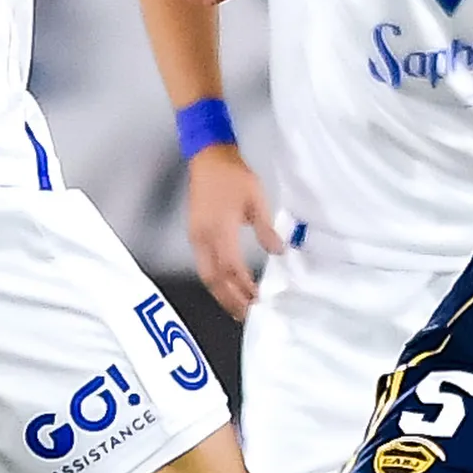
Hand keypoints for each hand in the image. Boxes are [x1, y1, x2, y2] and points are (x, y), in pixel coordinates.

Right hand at [184, 145, 284, 314]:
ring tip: (237, 308)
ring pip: (206, 274)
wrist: (208, 157)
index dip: (244, 287)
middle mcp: (203, 237)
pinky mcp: (194, 234)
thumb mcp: (256, 198)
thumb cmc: (234, 176)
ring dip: (221, 294)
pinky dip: (215, 281)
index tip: (258, 300)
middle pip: (214, 278)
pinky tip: (226, 287)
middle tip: (247, 315)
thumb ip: (265, 228)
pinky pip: (203, 265)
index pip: (232, 267)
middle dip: (230, 299)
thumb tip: (278, 252)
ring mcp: (196, 237)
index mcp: (220, 229)